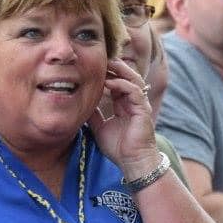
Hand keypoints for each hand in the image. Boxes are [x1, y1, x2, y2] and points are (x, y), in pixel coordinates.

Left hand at [88, 59, 158, 176]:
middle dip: (114, 66)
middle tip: (99, 59)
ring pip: (133, 79)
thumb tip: (80, 104)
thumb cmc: (118, 148)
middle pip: (126, 76)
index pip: (117, 82)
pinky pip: (134, 91)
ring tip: (106, 64)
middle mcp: (134, 102)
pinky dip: (122, 85)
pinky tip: (110, 83)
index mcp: (124, 104)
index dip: (107, 74)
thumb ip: (93, 114)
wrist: (132, 163)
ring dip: (119, 70)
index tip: (92, 68)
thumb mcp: (99, 127)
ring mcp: (140, 105)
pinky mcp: (143, 110)